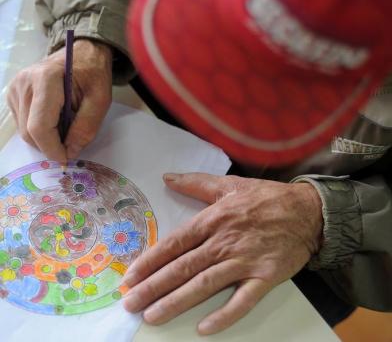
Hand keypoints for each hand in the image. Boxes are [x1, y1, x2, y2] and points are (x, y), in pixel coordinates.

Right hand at [7, 39, 112, 163]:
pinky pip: (23, 123)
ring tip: (66, 125)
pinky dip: (40, 130)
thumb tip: (71, 151)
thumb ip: (86, 126)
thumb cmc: (93, 73)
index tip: (67, 158)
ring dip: (46, 138)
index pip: (39, 126)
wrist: (82, 53)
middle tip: (72, 142)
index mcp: (45, 80)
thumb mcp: (100, 99)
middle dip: (51, 145)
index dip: (52, 148)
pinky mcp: (13, 94)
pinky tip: (56, 119)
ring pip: (24, 130)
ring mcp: (15, 88)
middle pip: (29, 132)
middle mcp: (23, 83)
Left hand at [122, 173, 322, 334]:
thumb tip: (168, 177)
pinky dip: (224, 315)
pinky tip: (204, 328)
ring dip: (177, 302)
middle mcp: (224, 242)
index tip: (130, 276)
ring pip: (204, 285)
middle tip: (130, 303)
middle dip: (153, 287)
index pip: (175, 243)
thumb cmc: (266, 197)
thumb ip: (196, 182)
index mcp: (213, 219)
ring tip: (152, 316)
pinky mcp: (265, 277)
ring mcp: (244, 261)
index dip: (151, 261)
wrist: (307, 210)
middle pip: (183, 267)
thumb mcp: (229, 183)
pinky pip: (242, 301)